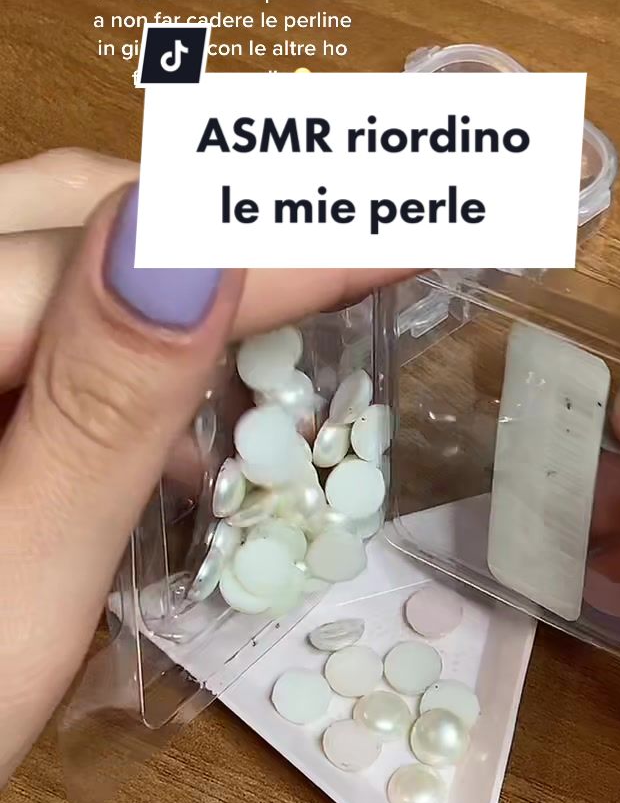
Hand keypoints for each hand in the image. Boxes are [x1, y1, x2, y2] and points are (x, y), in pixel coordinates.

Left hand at [0, 150, 412, 786]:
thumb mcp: (17, 587)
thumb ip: (101, 412)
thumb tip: (190, 241)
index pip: (94, 258)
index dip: (258, 247)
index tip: (399, 227)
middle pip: (56, 215)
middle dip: (209, 239)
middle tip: (340, 281)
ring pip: (42, 248)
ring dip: (162, 287)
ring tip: (256, 370)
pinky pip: (26, 312)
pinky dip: (108, 337)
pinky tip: (156, 427)